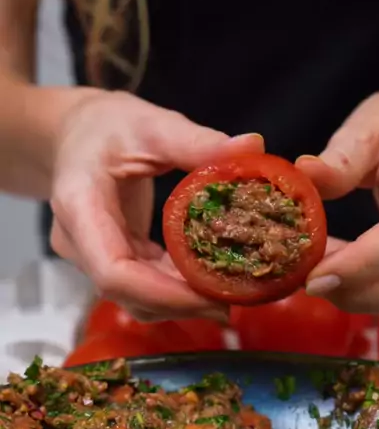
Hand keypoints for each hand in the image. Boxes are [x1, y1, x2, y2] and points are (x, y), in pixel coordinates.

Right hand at [50, 91, 263, 320]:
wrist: (74, 135)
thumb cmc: (107, 125)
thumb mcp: (151, 125)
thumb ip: (197, 141)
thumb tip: (253, 146)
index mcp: (80, 206)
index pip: (114, 272)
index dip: (163, 295)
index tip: (213, 297)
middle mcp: (78, 242)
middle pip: (127, 294)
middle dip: (181, 303)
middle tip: (234, 300)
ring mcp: (91, 257)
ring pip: (135, 298)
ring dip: (181, 301)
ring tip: (228, 292)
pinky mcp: (110, 261)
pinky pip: (142, 287)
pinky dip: (176, 289)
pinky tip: (209, 279)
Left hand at [297, 78, 378, 313]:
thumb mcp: (370, 124)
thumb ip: (342, 154)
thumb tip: (304, 172)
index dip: (364, 263)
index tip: (316, 276)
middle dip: (362, 294)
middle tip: (311, 281)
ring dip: (363, 296)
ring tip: (321, 270)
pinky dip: (367, 290)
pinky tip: (336, 268)